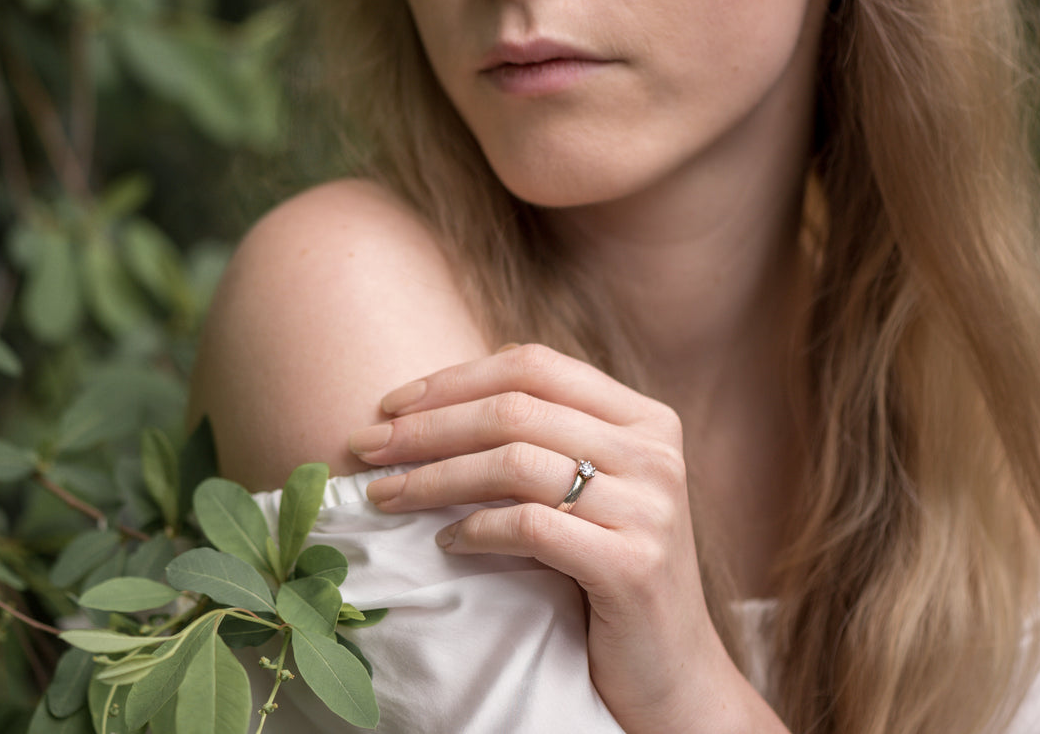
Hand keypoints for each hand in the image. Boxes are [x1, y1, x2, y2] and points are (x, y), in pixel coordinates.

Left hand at [347, 344, 772, 732]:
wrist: (672, 673)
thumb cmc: (609, 569)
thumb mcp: (589, 488)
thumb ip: (542, 437)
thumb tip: (427, 402)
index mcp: (645, 417)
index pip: (533, 366)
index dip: (454, 379)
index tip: (391, 404)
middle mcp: (655, 452)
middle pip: (514, 410)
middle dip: (426, 427)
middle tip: (366, 449)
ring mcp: (649, 508)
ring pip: (512, 463)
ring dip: (433, 478)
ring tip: (385, 496)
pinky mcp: (633, 566)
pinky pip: (528, 527)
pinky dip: (473, 529)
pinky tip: (444, 541)